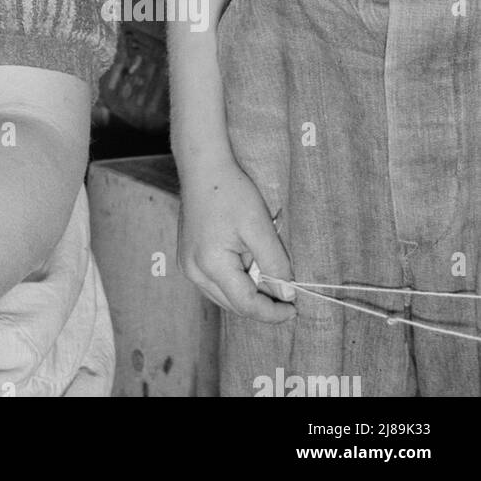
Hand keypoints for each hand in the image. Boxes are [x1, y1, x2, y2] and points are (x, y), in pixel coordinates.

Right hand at [177, 158, 296, 321]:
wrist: (202, 168)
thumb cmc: (230, 192)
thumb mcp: (260, 228)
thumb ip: (275, 264)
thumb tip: (286, 295)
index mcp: (210, 264)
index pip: (246, 305)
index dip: (273, 312)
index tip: (294, 309)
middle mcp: (193, 271)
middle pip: (234, 305)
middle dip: (261, 303)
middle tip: (285, 292)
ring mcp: (186, 266)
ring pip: (224, 297)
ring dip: (248, 293)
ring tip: (265, 270)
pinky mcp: (186, 259)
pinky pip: (214, 284)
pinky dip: (234, 282)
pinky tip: (246, 264)